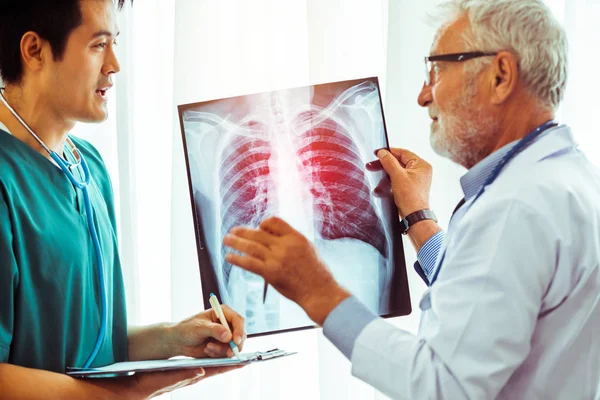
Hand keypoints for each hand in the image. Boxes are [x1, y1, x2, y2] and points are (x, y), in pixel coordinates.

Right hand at [103, 365, 242, 398]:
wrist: (133, 387)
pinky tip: (213, 355)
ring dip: (221, 359)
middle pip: (216, 367)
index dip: (230, 366)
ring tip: (234, 354)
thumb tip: (201, 370)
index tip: (245, 362)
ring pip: (209, 365)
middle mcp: (191, 376)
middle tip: (246, 357)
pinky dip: (209, 359)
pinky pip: (199, 364)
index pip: (215, 370)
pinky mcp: (181, 372)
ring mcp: (187, 374)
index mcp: (190, 377)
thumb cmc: (148, 383)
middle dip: (230, 362)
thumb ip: (183, 375)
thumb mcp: (165, 378)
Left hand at [171, 307, 245, 358]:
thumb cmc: (187, 329)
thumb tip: (228, 335)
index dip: (239, 330)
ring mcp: (225, 336)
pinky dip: (218, 354)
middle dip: (234, 345)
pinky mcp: (222, 347)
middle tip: (228, 353)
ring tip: (207, 348)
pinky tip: (207, 351)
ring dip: (222, 350)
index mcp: (223, 313)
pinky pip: (227, 353)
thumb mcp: (199, 328)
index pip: (238, 320)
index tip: (235, 341)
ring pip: (234, 346)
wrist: (178, 341)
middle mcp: (227, 324)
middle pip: (240, 334)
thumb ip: (214, 330)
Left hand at [223, 216, 350, 325]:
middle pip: (258, 233)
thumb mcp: (308, 249)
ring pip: (251, 246)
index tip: (258, 228)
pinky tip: (230, 257)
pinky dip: (237, 258)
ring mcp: (277, 258)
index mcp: (296, 237)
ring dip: (236, 242)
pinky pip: (249, 263)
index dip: (263, 223)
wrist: (319, 292)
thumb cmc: (316, 273)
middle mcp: (285, 245)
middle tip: (233, 231)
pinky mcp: (270, 273)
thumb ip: (292, 242)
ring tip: (227, 240)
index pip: (274, 222)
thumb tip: (274, 240)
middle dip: (243, 231)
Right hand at [366, 148, 432, 217]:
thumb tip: (383, 153)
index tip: (379, 152)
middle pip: (399, 162)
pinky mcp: (410, 188)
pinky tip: (380, 187)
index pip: (403, 153)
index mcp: (421, 165)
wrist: (413, 216)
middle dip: (384, 165)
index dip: (390, 152)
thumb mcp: (397, 176)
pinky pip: (398, 180)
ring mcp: (415, 180)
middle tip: (373, 165)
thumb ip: (389, 162)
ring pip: (397, 172)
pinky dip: (389, 182)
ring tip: (374, 175)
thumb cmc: (411, 198)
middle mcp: (420, 171)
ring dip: (385, 175)